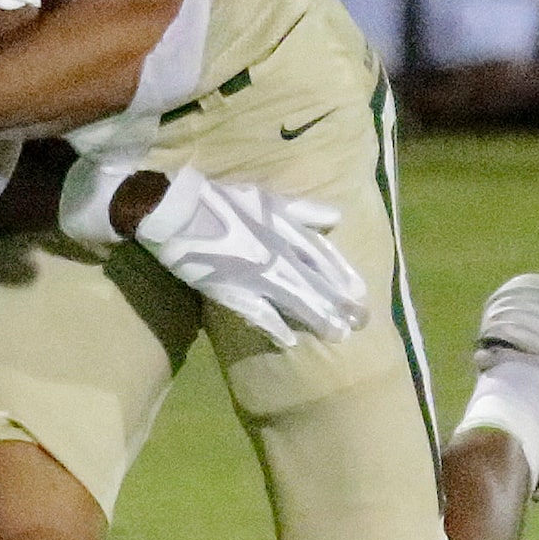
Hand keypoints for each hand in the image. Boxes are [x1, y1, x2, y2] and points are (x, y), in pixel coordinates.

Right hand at [125, 164, 368, 346]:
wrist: (177, 210)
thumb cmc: (221, 201)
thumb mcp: (265, 198)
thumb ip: (302, 210)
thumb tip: (337, 216)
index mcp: (283, 228)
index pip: (321, 255)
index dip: (342, 275)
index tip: (361, 294)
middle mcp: (275, 252)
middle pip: (313, 280)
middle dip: (338, 302)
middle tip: (361, 322)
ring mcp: (253, 272)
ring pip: (293, 297)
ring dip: (316, 316)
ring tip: (337, 334)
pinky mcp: (229, 288)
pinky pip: (256, 310)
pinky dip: (274, 325)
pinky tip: (290, 340)